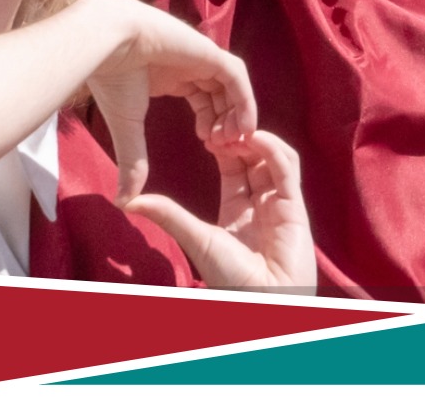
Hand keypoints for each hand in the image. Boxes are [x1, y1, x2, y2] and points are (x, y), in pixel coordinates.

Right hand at [79, 0, 257, 204]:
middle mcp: (190, 64)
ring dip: (237, 114)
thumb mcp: (128, 127)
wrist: (106, 44)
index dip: (210, 123)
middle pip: (221, 94)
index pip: (203, 98)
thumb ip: (134, 161)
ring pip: (232, 87)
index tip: (208, 146)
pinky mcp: (209, 51)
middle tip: (225, 148)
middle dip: (226, 122)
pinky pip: (236, 77)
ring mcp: (201, 56)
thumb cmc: (111, 79)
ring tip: (233, 141)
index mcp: (172, 75)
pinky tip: (243, 126)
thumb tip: (123, 201)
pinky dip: (244, 101)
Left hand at [125, 130, 316, 292]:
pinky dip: (274, 149)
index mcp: (238, 209)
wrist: (261, 300)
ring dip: (257, 139)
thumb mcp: (196, 239)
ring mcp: (280, 202)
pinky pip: (288, 169)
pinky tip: (255, 137)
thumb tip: (129, 201)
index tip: (205, 131)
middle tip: (219, 124)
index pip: (234, 166)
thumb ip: (169, 215)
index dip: (223, 146)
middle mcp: (261, 202)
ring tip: (235, 130)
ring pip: (274, 157)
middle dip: (239, 137)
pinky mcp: (295, 206)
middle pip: (255, 156)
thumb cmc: (231, 278)